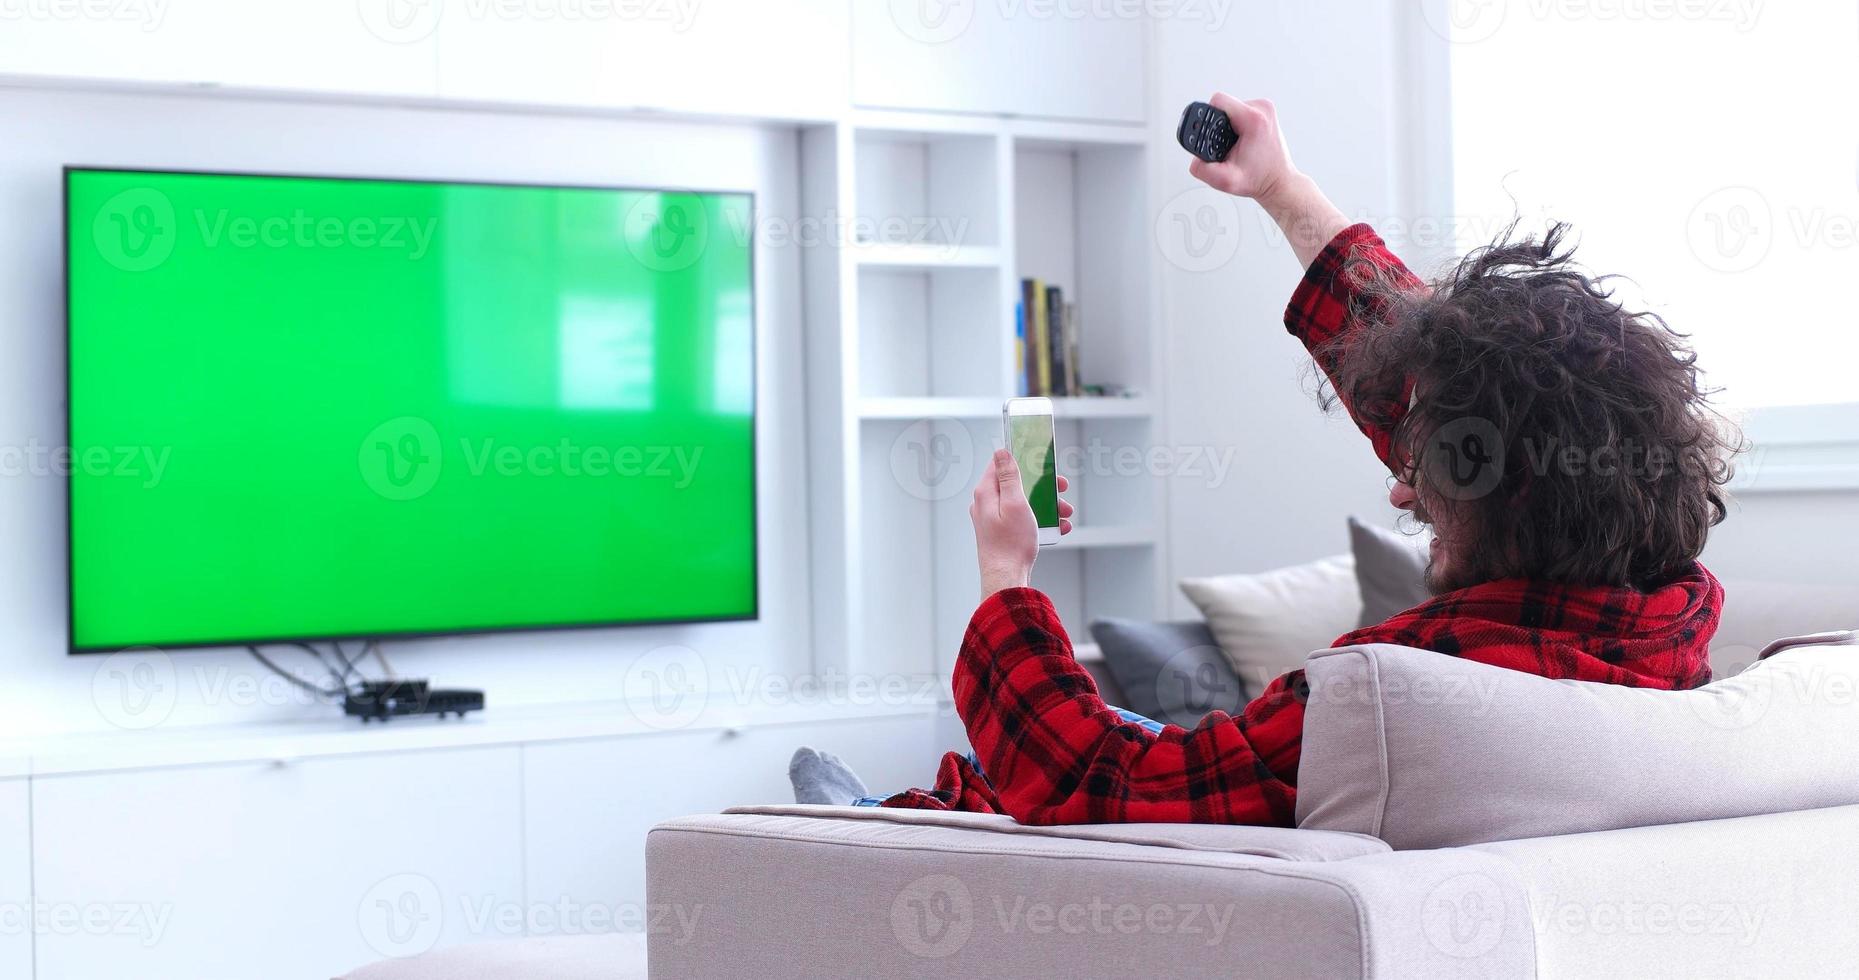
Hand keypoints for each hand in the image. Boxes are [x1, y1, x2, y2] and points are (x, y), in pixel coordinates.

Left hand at [970, 449, 1072, 598]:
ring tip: (1064, 513)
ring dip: (1046, 505)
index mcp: (986, 493)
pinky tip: (1058, 527)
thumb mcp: (1015, 503)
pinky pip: (1023, 519)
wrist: (1006, 578)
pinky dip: (1040, 520)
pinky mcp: (1002, 532)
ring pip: (1023, 502)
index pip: (1001, 464)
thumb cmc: (1010, 544)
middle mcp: (987, 504)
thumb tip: (1001, 452)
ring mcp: (994, 518)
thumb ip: (1008, 476)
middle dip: (1042, 487)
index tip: (1040, 460)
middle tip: (1060, 490)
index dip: (1022, 459)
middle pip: (1017, 484)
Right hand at [1188, 92, 1347, 268]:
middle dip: (1219, 129)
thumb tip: (1195, 163)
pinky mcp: (1266, 114)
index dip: (1209, 119)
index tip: (1214, 140)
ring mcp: (1266, 110)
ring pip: (1232, 111)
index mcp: (1254, 118)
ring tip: (1235, 151)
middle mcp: (1262, 109)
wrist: (1284, 185)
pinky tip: (1241, 147)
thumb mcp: (1229, 182)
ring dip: (1228, 129)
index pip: (1218, 101)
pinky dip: (1235, 129)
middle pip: (1224, 107)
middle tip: (1227, 151)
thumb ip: (1207, 173)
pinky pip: (1239, 115)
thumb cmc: (1258, 184)